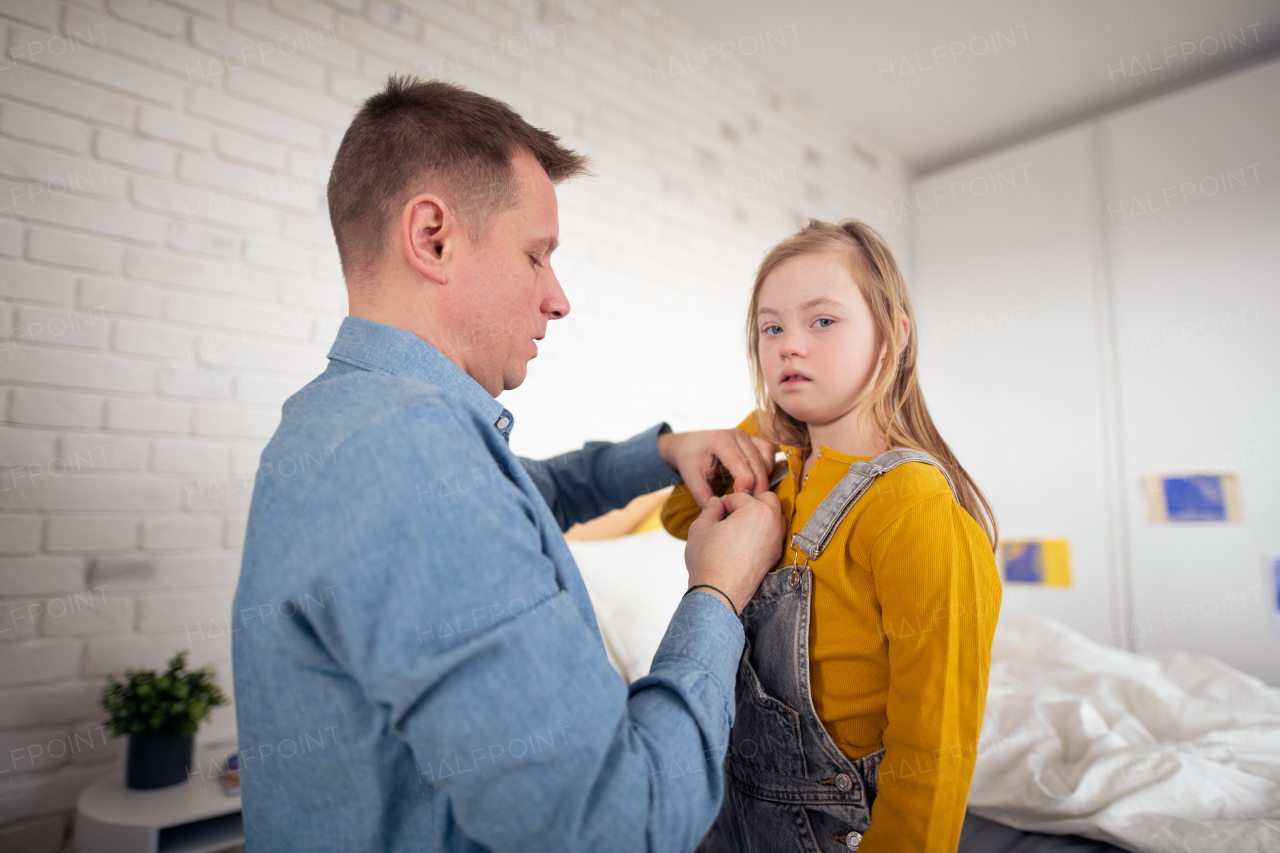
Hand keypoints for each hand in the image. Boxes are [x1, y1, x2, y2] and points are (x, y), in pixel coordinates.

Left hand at [657, 428, 777, 508]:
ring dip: (764, 477)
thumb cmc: (690, 458)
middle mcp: (737, 434)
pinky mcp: (753, 439)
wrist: (690, 444)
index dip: (745, 483)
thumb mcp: (690, 476)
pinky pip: (768, 452)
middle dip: (757, 486)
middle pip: (756, 463)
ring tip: (753, 494)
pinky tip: (757, 480)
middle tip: (752, 505)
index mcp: (720, 440)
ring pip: (766, 458)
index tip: (742, 499)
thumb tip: (717, 510)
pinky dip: (767, 468)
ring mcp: (747, 435)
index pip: (741, 463)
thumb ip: (701, 493)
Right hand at [684, 491, 784, 614]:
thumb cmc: (709, 561)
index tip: (716, 514)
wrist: (718, 593)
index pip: (740, 496)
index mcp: (756, 511)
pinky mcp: (774, 557)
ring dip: (760, 516)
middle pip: (767, 499)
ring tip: (740, 526)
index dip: (725, 503)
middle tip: (732, 513)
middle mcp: (772, 524)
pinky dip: (763, 533)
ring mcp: (776, 542)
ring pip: (774, 517)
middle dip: (750, 502)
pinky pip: (774, 535)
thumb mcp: (701, 527)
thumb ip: (711, 509)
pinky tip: (746, 541)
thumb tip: (716, 503)